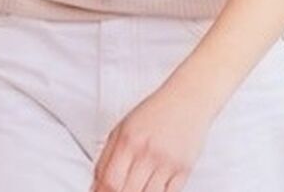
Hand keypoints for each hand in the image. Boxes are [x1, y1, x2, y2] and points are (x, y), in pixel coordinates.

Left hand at [92, 87, 214, 191]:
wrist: (187, 100)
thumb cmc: (153, 112)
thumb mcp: (121, 128)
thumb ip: (106, 156)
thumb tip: (95, 183)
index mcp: (127, 141)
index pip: (110, 179)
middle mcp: (147, 152)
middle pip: (128, 190)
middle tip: (115, 191)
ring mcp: (167, 162)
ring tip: (133, 189)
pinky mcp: (185, 169)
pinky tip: (149, 190)